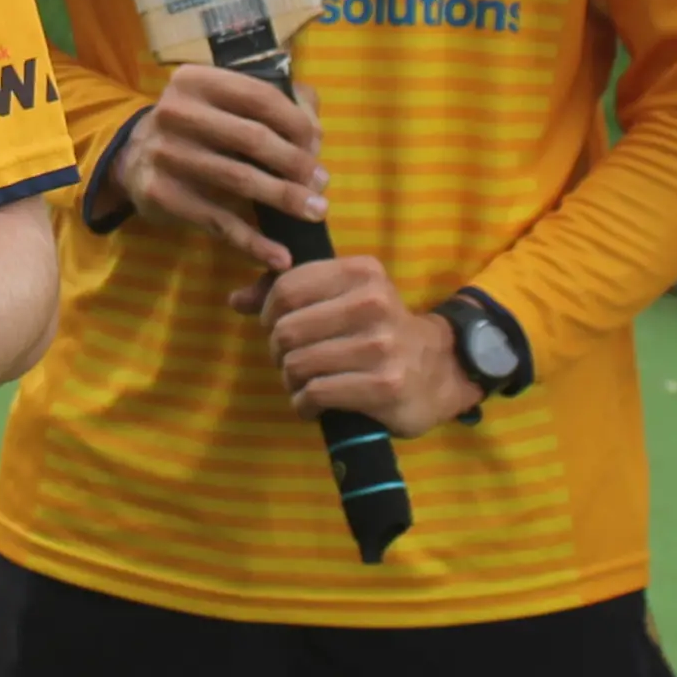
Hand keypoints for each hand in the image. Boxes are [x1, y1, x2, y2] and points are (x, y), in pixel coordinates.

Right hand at [90, 64, 325, 270]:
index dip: (297, 124)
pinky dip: (253, 242)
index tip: (318, 148)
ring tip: (316, 213)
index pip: (260, 97)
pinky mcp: (160, 194)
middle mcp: (176, 111)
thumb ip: (277, 106)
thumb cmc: (201, 128)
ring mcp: (165, 153)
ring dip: (284, 199)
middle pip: (252, 138)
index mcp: (196, 80)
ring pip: (238, 180)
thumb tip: (315, 136)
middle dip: (296, 164)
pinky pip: (217, 222)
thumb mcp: (227, 104)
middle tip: (322, 184)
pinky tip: (280, 256)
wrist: (136, 159)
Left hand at [256, 255, 482, 436]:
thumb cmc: (378, 329)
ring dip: (290, 380)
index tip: (276, 326)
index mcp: (361, 272)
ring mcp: (381, 346)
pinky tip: (313, 404)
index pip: (287, 287)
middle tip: (289, 360)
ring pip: (298, 364)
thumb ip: (289, 292)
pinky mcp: (385, 386)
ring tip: (302, 383)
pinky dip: (304, 404)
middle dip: (278, 351)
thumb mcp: (342, 298)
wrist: (440, 370)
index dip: (268, 312)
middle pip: (287, 329)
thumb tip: (236, 299)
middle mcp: (373, 303)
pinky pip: (317, 394)